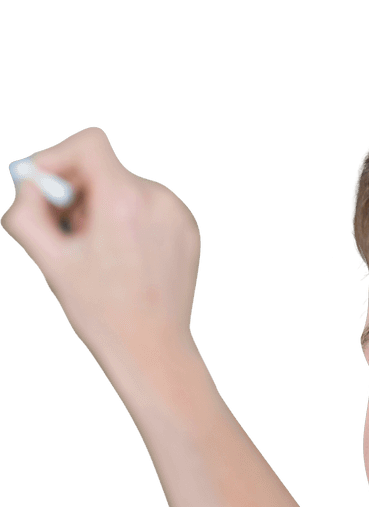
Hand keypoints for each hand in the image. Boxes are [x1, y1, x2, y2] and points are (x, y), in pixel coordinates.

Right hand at [1, 126, 201, 374]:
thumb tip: (29, 181)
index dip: (60, 158)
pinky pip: (149, 208)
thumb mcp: (49, 260)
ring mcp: (179, 216)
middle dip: (78, 193)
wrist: (152, 348)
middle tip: (67, 230)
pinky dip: (130, 221)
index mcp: (124, 201)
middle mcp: (158, 200)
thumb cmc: (101, 311)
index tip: (47, 187)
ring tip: (99, 252)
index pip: (90, 144)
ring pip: (126, 189)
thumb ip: (27, 211)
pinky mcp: (189, 230)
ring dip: (104, 208)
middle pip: (106, 169)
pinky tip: (124, 258)